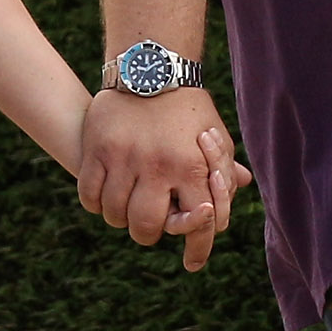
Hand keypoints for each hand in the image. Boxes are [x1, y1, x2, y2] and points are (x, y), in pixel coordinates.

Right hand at [76, 87, 253, 271]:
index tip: (192, 263)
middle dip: (150, 233)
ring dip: (122, 218)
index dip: (196, 249)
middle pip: (146, 229)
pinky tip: (105, 197)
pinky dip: (97, 203)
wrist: (150, 67)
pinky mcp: (97, 151)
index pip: (196, 225)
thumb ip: (223, 168)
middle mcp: (157, 168)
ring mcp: (123, 160)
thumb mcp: (215, 134)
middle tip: (150, 225)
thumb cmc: (188, 107)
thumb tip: (241, 188)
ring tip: (127, 208)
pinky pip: (90, 196)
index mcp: (190, 168)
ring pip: (116, 216)